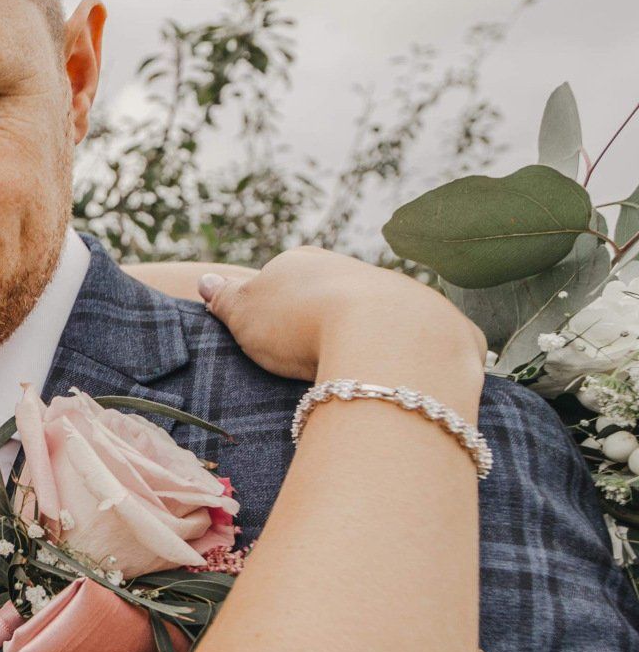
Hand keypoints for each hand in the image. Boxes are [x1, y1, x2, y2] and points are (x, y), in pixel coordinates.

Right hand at [197, 246, 485, 384]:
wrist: (385, 333)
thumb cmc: (301, 324)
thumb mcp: (245, 314)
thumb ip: (225, 299)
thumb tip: (206, 282)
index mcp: (304, 264)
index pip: (283, 282)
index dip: (276, 314)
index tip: (273, 344)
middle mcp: (355, 270)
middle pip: (333, 298)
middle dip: (325, 326)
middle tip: (311, 366)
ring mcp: (402, 294)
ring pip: (380, 320)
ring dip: (369, 343)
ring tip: (356, 381)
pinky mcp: (444, 327)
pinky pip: (424, 348)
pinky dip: (413, 364)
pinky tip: (402, 387)